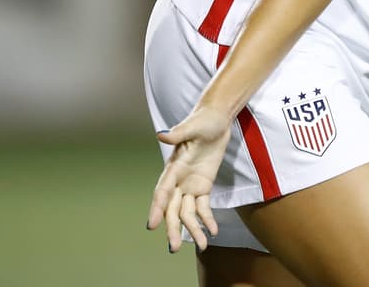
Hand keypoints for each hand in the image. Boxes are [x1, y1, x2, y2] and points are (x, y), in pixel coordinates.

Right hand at [146, 105, 232, 251]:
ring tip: (201, 245)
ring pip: (187, 212)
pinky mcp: (203, 185)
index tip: (152, 225)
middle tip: (173, 248)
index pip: (162, 191)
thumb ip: (178, 134)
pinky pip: (203, 206)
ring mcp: (190, 184)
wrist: (217, 119)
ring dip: (192, 229)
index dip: (156, 208)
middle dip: (172, 228)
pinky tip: (211, 232)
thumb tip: (161, 135)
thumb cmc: (202, 120)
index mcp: (173, 167)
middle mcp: (178, 180)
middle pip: (172, 208)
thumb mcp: (192, 126)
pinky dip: (206, 219)